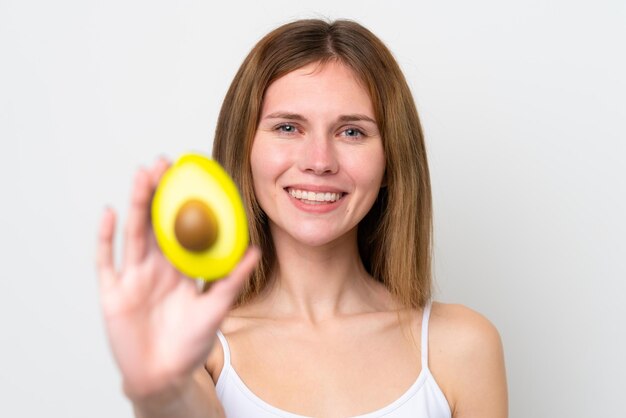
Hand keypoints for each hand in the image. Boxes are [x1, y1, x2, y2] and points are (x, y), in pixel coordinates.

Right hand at [96, 158, 259, 399]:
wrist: (164, 377)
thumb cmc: (190, 345)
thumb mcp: (216, 310)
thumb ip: (232, 280)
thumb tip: (255, 251)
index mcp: (180, 268)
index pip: (182, 227)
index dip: (185, 202)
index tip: (192, 175)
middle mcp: (156, 267)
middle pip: (155, 222)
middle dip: (158, 192)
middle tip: (163, 163)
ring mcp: (133, 277)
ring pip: (134, 233)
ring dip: (136, 204)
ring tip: (142, 175)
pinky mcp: (113, 292)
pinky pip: (106, 261)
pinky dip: (106, 237)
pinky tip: (110, 213)